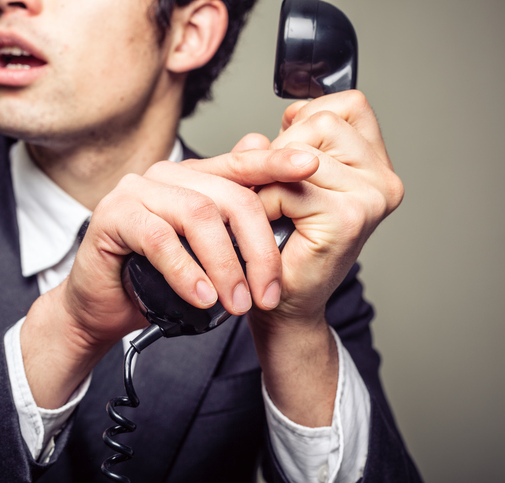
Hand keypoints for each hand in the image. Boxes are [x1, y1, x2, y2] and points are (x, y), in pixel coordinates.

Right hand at [21, 145, 317, 407]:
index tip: (311, 167)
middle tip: (266, 293)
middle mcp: (164, 176)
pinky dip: (185, 270)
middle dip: (257, 248)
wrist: (103, 307)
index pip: (240, 165)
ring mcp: (136, 191)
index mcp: (191, 178)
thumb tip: (276, 195)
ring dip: (224, 265)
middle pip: (227, 196)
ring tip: (235, 304)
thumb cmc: (155, 279)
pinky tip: (200, 297)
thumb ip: (234, 224)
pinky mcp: (112, 215)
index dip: (275, 164)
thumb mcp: (206, 255)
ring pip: (197, 214)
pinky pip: (158, 238)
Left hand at [253, 90, 403, 327]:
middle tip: (274, 189)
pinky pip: (289, 186)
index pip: (348, 104)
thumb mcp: (280, 180)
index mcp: (375, 164)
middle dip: (283, 149)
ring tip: (272, 207)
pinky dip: (266, 202)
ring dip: (271, 177)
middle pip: (323, 121)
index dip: (307, 119)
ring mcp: (371, 197)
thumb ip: (276, 146)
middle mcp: (382, 179)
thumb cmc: (281, 243)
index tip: (287, 151)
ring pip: (304, 150)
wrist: (283, 303)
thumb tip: (267, 127)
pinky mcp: (349, 217)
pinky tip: (270, 224)